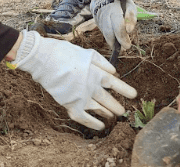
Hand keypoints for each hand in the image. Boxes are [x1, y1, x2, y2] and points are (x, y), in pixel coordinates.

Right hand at [12, 30, 136, 130]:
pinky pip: (84, 118)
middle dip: (117, 106)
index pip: (116, 84)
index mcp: (97, 73)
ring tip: (111, 116)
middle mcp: (92, 87)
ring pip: (99, 109)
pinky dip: (93, 123)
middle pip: (109, 100)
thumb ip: (102, 63)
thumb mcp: (87, 53)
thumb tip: (114, 72)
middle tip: (122, 111)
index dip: (126, 90)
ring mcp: (82, 97)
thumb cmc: (64, 53)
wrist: (44, 59)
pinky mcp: (70, 104)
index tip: (134, 95)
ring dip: (107, 113)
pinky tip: (100, 126)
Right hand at [91, 0, 136, 51]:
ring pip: (104, 33)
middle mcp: (103, 13)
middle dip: (115, 43)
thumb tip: (130, 31)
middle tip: (122, 47)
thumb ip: (131, 17)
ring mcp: (97, 16)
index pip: (118, 27)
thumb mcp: (129, 5)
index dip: (122, 38)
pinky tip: (113, 32)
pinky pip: (102, 29)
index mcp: (113, 8)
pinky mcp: (94, 19)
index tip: (127, 46)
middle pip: (108, 33)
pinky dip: (108, 33)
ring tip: (118, 40)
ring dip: (111, 39)